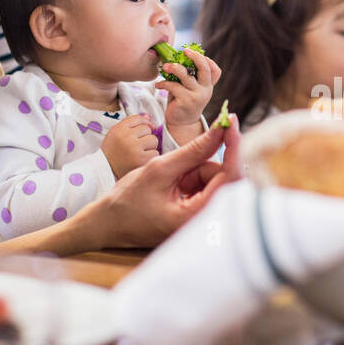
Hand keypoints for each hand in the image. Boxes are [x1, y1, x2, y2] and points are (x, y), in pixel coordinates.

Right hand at [97, 113, 242, 248]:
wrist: (109, 223)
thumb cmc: (128, 200)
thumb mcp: (160, 169)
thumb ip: (193, 150)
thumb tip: (220, 130)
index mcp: (197, 215)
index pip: (230, 176)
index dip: (234, 146)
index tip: (232, 121)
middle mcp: (206, 221)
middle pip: (223, 177)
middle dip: (202, 163)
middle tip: (178, 160)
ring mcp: (203, 218)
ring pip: (214, 180)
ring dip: (194, 172)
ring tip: (168, 180)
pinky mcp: (199, 213)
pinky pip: (206, 186)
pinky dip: (192, 178)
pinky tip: (172, 185)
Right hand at [101, 114, 160, 178]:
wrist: (106, 170)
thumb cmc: (113, 151)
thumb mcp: (116, 134)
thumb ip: (131, 124)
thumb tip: (149, 117)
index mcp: (118, 129)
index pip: (137, 118)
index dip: (143, 123)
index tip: (141, 131)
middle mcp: (126, 137)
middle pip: (147, 129)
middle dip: (145, 136)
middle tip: (137, 145)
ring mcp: (134, 149)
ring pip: (153, 140)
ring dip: (150, 146)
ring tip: (140, 152)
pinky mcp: (141, 160)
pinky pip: (155, 152)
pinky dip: (151, 156)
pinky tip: (142, 159)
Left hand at [159, 48, 221, 130]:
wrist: (182, 123)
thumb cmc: (183, 101)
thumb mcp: (190, 88)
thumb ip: (189, 76)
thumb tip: (176, 56)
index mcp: (208, 85)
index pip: (215, 71)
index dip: (207, 60)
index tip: (193, 54)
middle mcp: (205, 90)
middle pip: (205, 69)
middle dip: (195, 57)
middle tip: (184, 51)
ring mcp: (197, 96)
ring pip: (186, 75)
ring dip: (174, 68)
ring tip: (165, 67)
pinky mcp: (186, 101)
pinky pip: (173, 86)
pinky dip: (163, 83)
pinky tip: (158, 85)